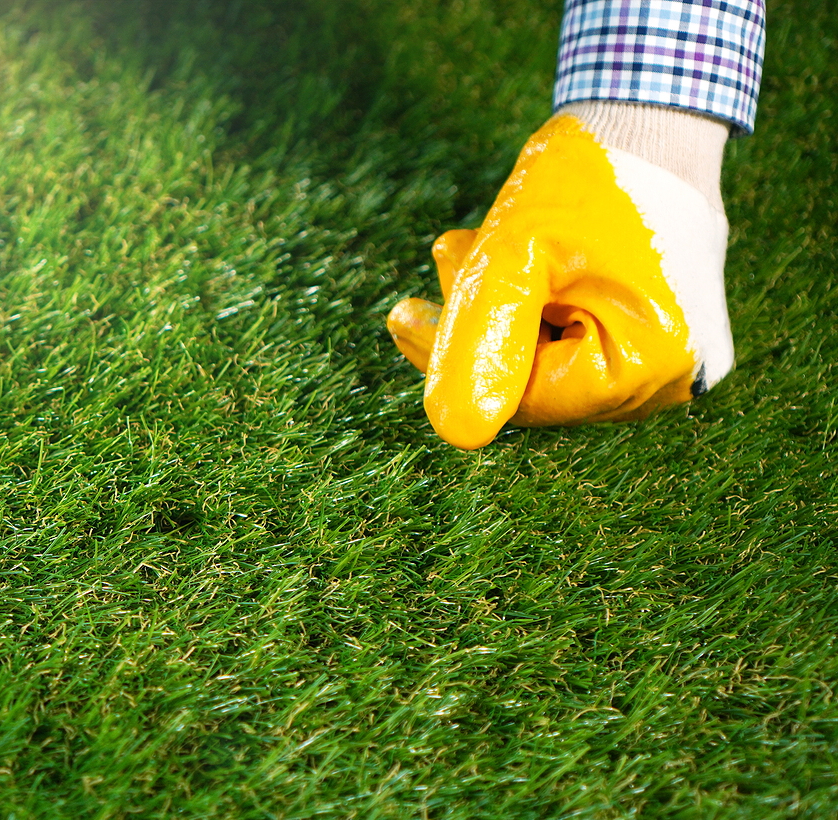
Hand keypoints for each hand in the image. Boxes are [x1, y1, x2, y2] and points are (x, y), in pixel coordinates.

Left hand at [386, 113, 733, 448]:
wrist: (655, 120)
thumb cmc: (587, 177)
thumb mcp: (514, 255)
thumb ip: (481, 341)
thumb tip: (456, 433)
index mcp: (655, 363)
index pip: (524, 400)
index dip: (453, 361)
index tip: (403, 314)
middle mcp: (679, 378)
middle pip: (538, 384)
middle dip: (476, 326)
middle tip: (441, 259)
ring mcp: (682, 361)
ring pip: (553, 361)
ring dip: (498, 310)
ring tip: (465, 246)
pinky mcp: (669, 338)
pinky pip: (580, 341)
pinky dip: (535, 306)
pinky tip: (514, 259)